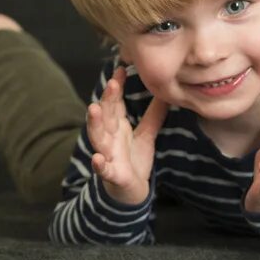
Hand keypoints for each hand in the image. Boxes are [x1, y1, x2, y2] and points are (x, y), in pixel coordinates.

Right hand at [87, 66, 168, 204]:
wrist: (130, 191)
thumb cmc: (134, 159)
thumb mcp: (147, 133)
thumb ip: (154, 114)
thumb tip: (166, 91)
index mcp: (117, 126)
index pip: (115, 103)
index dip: (116, 87)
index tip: (121, 68)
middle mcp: (109, 137)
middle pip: (105, 116)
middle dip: (107, 99)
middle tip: (112, 83)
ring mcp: (108, 155)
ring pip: (98, 138)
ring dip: (94, 124)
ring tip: (93, 110)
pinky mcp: (112, 174)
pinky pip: (104, 169)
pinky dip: (99, 164)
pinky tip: (97, 159)